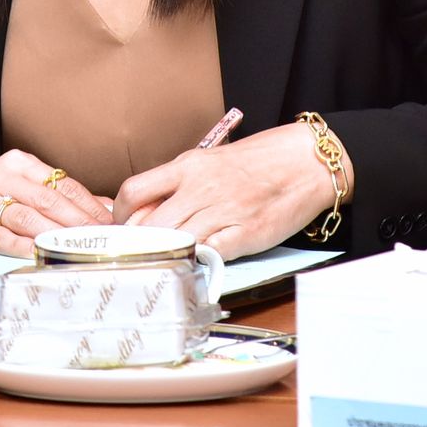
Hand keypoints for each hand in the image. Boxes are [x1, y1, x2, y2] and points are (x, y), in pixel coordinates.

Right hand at [0, 149, 111, 257]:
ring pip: (25, 217)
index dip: (87, 204)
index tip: (107, 221)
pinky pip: (0, 237)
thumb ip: (63, 197)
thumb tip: (106, 208)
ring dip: (54, 235)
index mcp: (18, 163)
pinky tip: (39, 253)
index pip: (61, 183)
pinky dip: (22, 246)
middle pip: (46, 200)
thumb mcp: (28, 189)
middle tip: (97, 237)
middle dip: (77, 221)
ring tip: (75, 247)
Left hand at [114, 122, 338, 258]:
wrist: (306, 161)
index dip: (120, 216)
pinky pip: (210, 254)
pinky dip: (198, 263)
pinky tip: (195, 265)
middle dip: (138, 244)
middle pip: (149, 225)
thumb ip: (179, 183)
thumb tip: (147, 208)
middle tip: (138, 255)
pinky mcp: (246, 233)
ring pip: (175, 241)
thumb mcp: (210, 161)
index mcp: (188, 166)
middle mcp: (200, 188)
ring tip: (164, 263)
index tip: (122, 230)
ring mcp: (223, 211)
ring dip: (166, 256)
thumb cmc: (258, 161)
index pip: (133, 191)